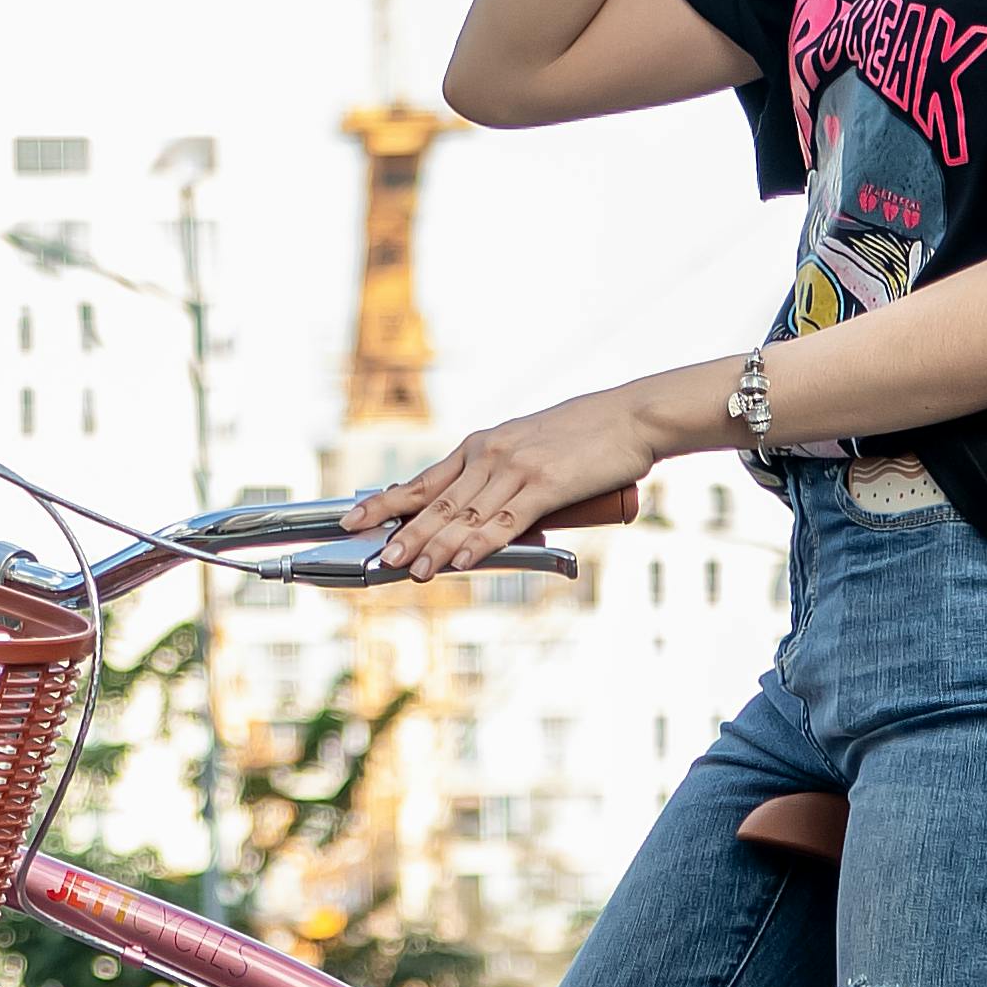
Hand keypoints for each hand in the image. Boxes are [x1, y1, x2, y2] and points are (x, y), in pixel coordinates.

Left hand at [350, 382, 678, 576]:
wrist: (630, 417)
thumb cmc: (585, 436)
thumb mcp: (531, 449)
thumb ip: (505, 478)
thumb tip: (486, 517)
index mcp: (483, 445)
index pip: (426, 480)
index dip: (387, 502)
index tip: (355, 518)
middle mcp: (491, 454)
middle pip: (438, 501)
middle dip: (404, 532)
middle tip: (379, 558)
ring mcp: (516, 468)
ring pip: (466, 514)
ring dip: (436, 545)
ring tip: (411, 569)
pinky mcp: (544, 485)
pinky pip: (504, 520)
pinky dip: (479, 543)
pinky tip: (460, 559)